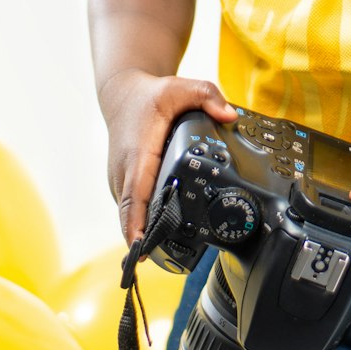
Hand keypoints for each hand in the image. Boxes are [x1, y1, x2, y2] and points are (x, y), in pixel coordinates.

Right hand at [100, 70, 236, 243]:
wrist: (122, 94)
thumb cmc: (151, 95)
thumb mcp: (180, 87)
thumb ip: (207, 96)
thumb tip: (231, 116)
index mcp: (138, 153)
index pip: (134, 195)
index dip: (136, 223)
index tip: (140, 247)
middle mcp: (124, 170)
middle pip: (130, 213)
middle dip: (143, 239)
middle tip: (162, 262)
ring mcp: (120, 178)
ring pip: (129, 214)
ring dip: (142, 233)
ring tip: (164, 256)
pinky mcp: (122, 183)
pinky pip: (131, 208)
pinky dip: (141, 222)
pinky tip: (158, 237)